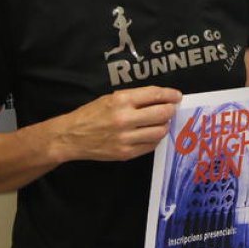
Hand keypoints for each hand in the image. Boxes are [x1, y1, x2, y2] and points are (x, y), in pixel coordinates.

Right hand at [53, 85, 181, 161]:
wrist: (72, 136)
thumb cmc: (91, 114)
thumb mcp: (111, 98)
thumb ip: (135, 98)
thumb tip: (161, 98)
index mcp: (121, 100)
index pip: (155, 95)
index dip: (170, 95)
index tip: (177, 96)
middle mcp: (125, 119)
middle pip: (162, 113)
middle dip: (170, 110)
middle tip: (171, 109)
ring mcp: (126, 138)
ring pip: (160, 131)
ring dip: (164, 125)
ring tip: (159, 122)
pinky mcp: (126, 153)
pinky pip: (151, 146)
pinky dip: (154, 139)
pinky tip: (149, 134)